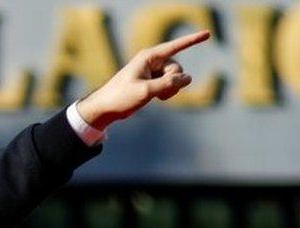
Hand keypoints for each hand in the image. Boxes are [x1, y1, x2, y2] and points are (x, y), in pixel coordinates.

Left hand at [77, 30, 210, 129]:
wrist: (105, 108)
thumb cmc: (121, 97)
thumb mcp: (146, 91)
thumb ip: (168, 84)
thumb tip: (188, 78)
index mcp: (148, 57)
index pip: (175, 46)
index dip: (192, 40)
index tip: (208, 33)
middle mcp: (152, 61)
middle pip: (177, 68)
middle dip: (172, 82)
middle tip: (156, 92)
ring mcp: (153, 71)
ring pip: (176, 78)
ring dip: (170, 89)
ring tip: (155, 97)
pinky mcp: (153, 81)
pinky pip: (171, 85)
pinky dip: (168, 92)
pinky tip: (157, 98)